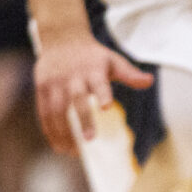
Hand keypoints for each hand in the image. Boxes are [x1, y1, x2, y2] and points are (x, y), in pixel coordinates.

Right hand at [33, 31, 153, 155]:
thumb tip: (150, 81)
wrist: (63, 40)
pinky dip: (49, 130)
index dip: (103, 94)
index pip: (99, 82)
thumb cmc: (93, 56)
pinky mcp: (42, 89)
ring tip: (72, 151)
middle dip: (83, 119)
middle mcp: (73, 76)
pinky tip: (58, 145)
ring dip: (63, 132)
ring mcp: (55, 82)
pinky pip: (44, 112)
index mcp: (93, 69)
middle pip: (77, 98)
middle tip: (90, 139)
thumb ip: (130, 74)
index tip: (106, 107)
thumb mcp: (113, 61)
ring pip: (56, 109)